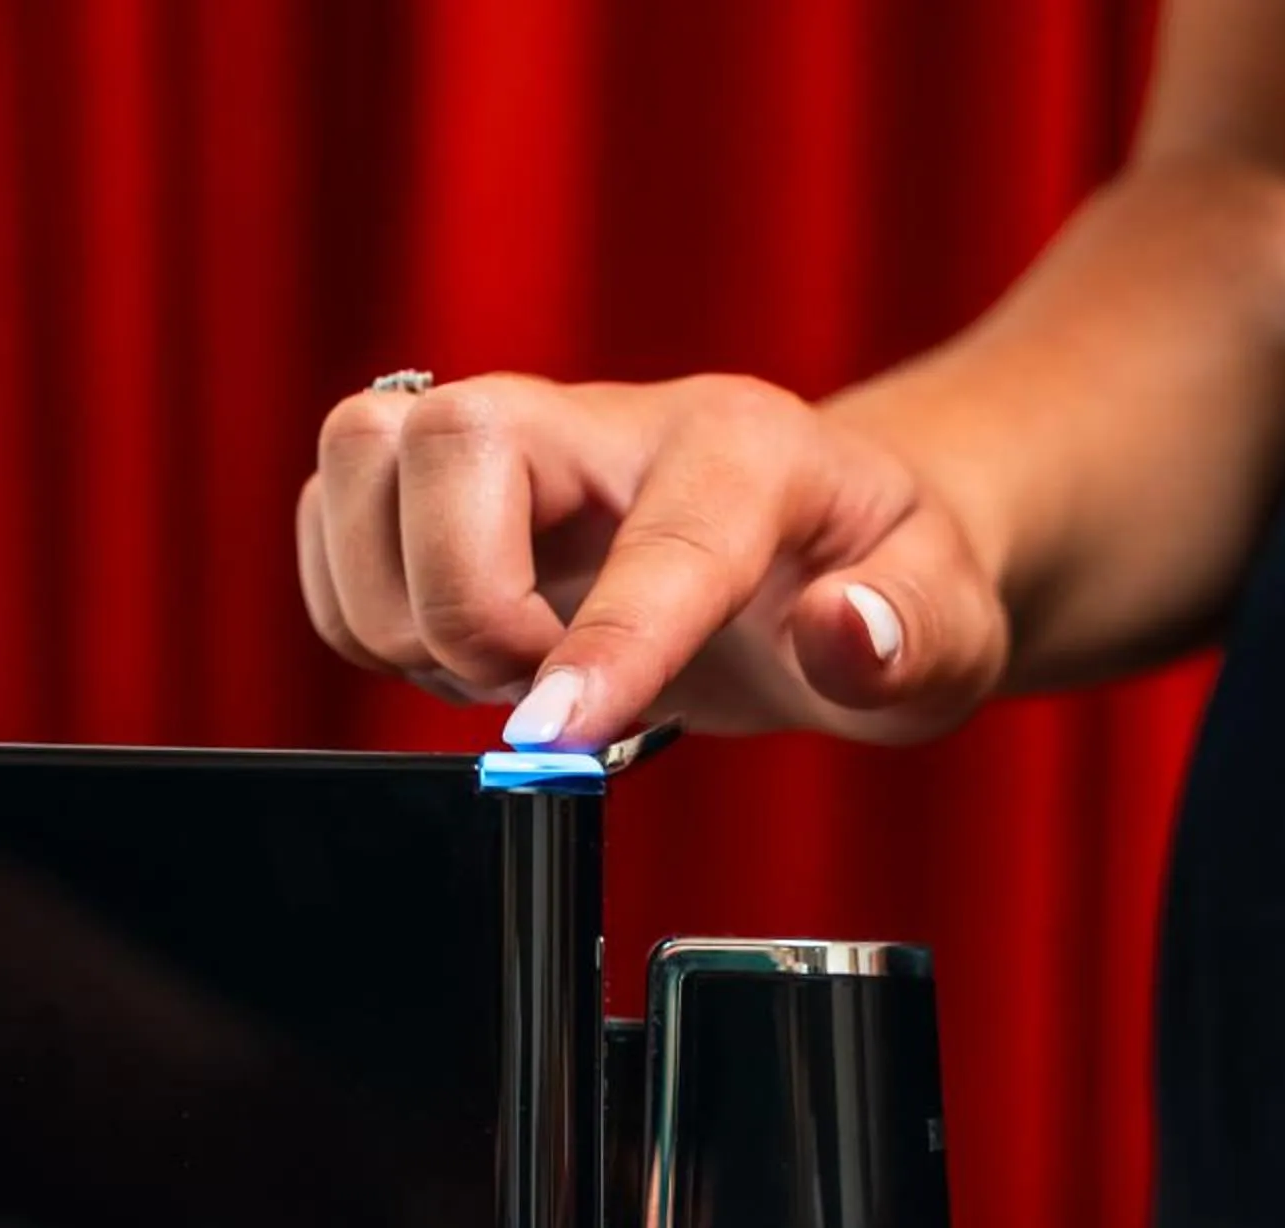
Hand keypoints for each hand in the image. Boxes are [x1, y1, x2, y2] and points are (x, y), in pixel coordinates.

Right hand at [296, 372, 1008, 745]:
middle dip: (460, 607)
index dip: (596, 646)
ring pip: (359, 462)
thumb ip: (911, 635)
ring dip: (395, 606)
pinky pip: (332, 523)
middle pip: (443, 443)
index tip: (553, 745)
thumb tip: (844, 635)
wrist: (846, 544)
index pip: (654, 541)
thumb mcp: (952, 631)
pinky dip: (362, 612)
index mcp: (744, 450)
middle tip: (541, 693)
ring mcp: (517, 444)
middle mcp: (609, 424)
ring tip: (499, 672)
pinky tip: (461, 659)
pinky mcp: (446, 484)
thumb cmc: (888, 585)